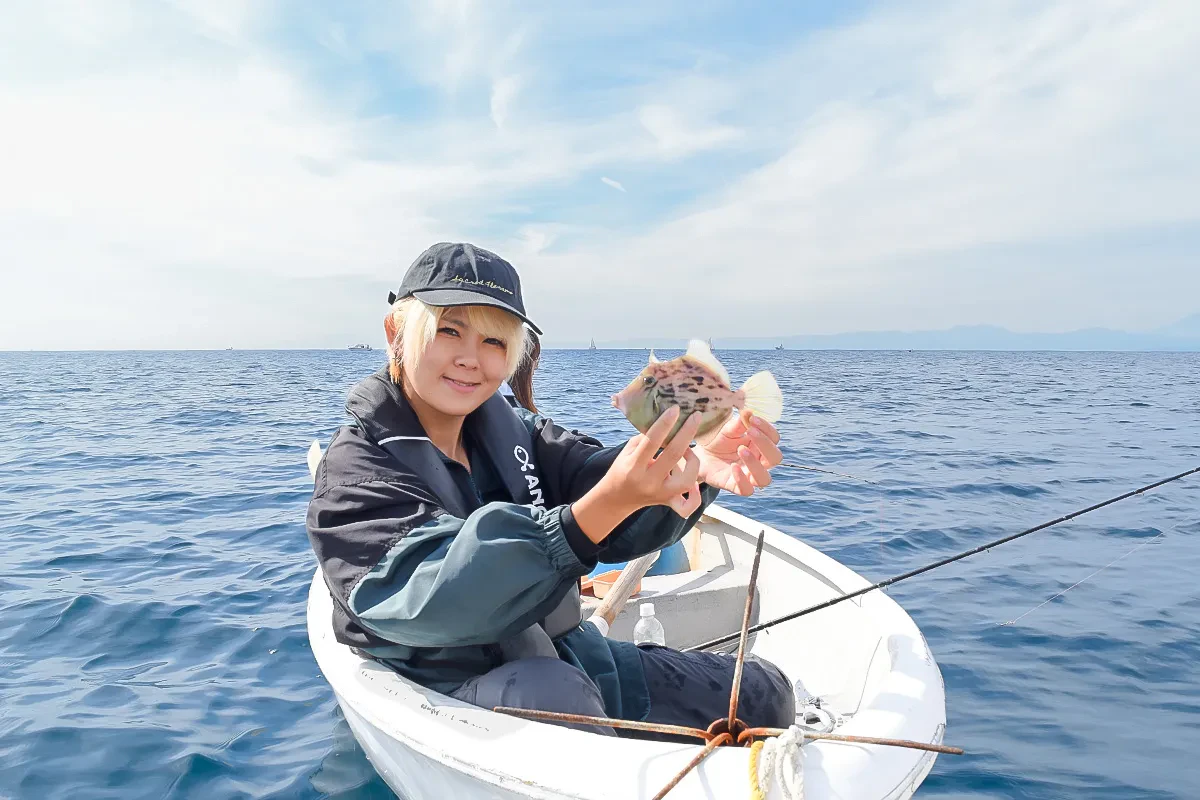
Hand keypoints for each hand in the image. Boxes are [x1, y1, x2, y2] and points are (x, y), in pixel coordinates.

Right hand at [571, 407, 703, 542]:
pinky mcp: (668, 502)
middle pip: (673, 455)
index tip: (675, 409)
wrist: (617, 498)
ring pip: (687, 480)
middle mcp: (648, 482)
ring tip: (690, 451)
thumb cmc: (622, 469)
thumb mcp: (628, 451)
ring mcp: (660, 494)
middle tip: (695, 416)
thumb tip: (666, 419)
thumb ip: (646, 438)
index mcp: (634, 467)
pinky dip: (695, 495)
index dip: (665, 424)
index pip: (651, 442)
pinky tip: (695, 482)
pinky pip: (688, 505)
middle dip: (686, 433)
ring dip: (693, 461)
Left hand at [695, 410, 782, 495]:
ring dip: (755, 463)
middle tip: (750, 432)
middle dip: (765, 444)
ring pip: (764, 479)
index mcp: (761, 446)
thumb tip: (748, 412)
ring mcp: (749, 476)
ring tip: (740, 449)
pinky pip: (747, 490)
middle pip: (775, 458)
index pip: (774, 439)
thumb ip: (738, 423)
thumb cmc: (719, 441)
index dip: (767, 429)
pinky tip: (733, 466)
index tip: (753, 419)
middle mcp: (759, 463)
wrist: (701, 455)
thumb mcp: (727, 429)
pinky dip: (742, 479)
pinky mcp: (737, 487)